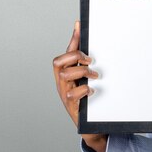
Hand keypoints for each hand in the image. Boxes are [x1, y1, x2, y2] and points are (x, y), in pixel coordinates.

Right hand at [53, 21, 107, 151]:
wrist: (91, 125)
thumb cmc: (87, 97)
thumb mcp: (86, 77)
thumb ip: (85, 59)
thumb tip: (87, 38)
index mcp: (64, 74)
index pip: (63, 54)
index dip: (71, 40)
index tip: (80, 26)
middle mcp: (61, 83)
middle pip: (58, 62)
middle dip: (74, 57)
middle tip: (89, 60)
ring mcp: (64, 94)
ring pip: (64, 76)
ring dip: (81, 72)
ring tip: (94, 76)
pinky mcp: (71, 106)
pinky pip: (71, 95)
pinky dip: (83, 90)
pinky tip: (92, 90)